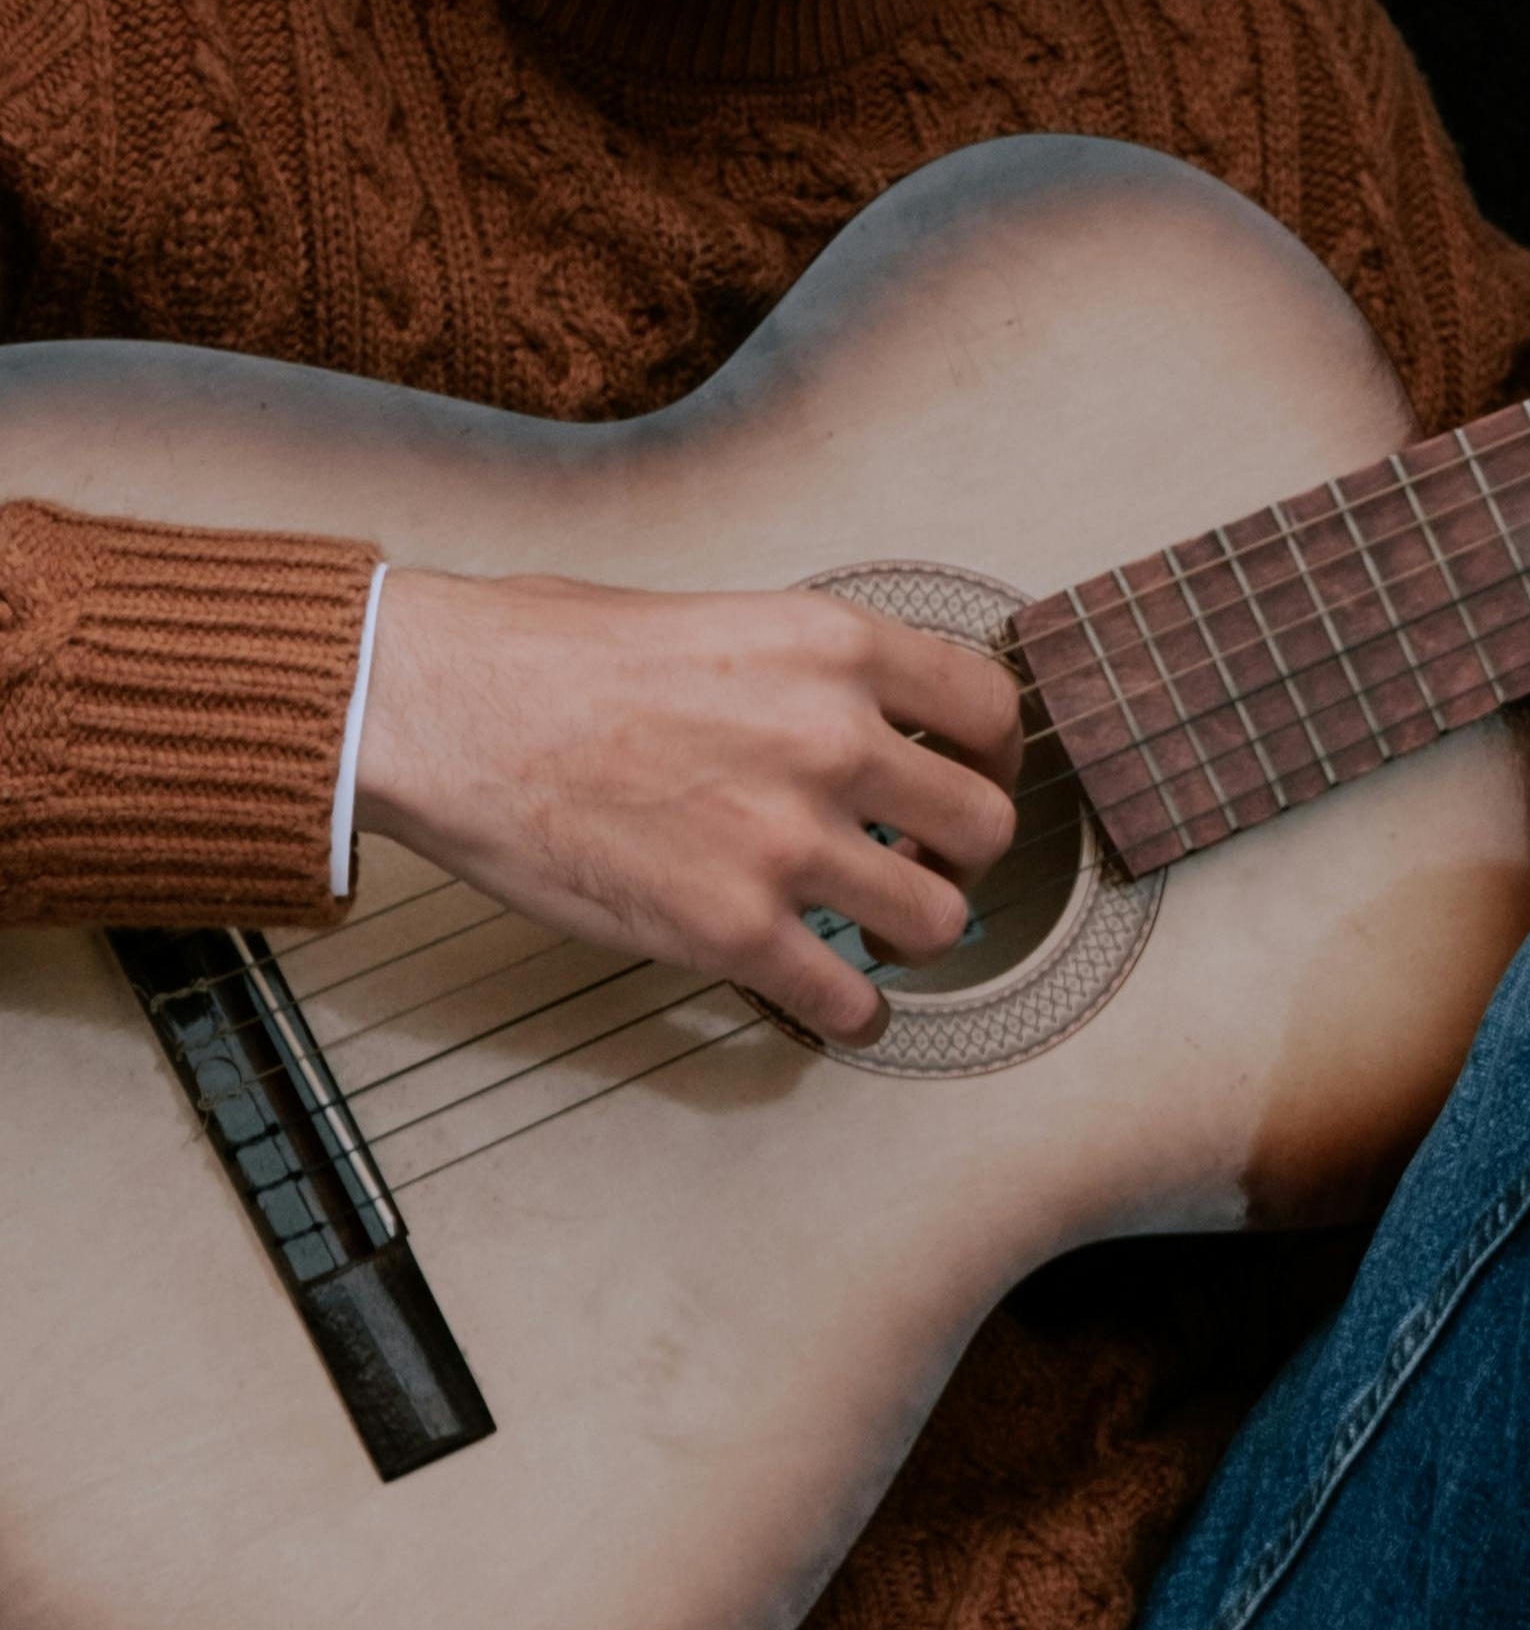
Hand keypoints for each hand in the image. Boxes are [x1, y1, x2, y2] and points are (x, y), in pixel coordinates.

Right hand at [355, 570, 1024, 1044]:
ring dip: (915, 936)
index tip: (968, 782)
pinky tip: (838, 1005)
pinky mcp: (731, 928)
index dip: (992, 760)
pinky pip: (847, 1000)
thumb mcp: (711, 614)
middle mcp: (831, 740)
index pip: (991, 710)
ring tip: (876, 934)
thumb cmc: (543, 655)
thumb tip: (857, 710)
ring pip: (939, 922)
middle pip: (987, 827)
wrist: (436, 709)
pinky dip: (854, 1015)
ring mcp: (787, 840)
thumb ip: (803, 668)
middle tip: (923, 864)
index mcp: (832, 648)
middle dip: (964, 856)